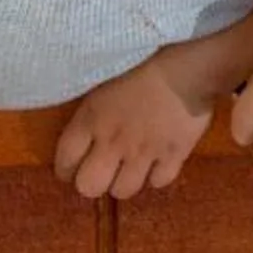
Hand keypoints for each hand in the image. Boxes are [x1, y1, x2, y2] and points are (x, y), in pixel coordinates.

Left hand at [52, 59, 214, 199]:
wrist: (188, 67)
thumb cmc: (143, 61)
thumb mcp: (105, 80)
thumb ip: (92, 110)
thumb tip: (86, 128)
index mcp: (92, 119)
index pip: (64, 161)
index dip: (65, 169)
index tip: (71, 168)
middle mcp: (112, 143)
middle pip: (88, 187)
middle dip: (92, 182)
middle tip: (101, 170)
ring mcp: (143, 153)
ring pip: (123, 191)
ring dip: (125, 181)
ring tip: (130, 167)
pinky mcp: (173, 157)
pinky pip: (158, 182)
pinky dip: (157, 175)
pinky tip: (158, 161)